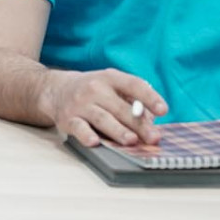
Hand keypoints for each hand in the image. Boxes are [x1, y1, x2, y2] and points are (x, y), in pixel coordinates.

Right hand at [42, 69, 166, 147]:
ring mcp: (80, 104)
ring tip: (132, 141)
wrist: (56, 89)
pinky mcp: (68, 118)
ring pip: (102, 118)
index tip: (163, 110)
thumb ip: (131, 100)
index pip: (133, 85)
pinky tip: (95, 142)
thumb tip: (149, 122)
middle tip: (153, 137)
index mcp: (110, 78)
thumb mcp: (112, 86)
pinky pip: (78, 127)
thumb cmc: (93, 91)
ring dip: (118, 130)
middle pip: (120, 107)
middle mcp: (94, 89)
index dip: (149, 97)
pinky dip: (86, 135)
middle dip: (138, 124)